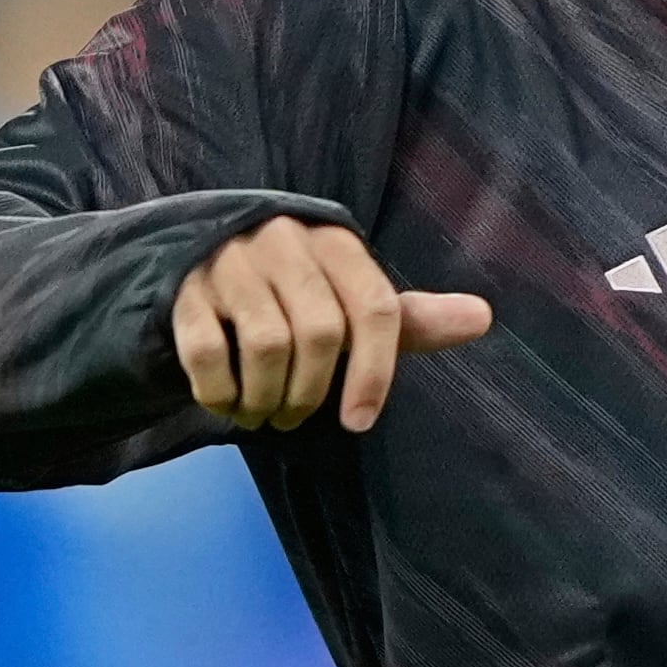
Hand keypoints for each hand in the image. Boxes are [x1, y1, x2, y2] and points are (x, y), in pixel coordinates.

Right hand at [171, 215, 492, 433]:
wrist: (206, 256)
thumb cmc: (301, 292)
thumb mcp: (355, 300)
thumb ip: (411, 318)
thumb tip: (483, 317)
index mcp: (339, 245)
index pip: (377, 310)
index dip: (374, 374)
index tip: (358, 423)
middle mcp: (287, 243)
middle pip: (320, 334)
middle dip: (311, 394)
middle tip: (296, 418)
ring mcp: (231, 262)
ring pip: (267, 345)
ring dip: (268, 399)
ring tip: (266, 415)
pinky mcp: (183, 288)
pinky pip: (208, 351)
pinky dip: (220, 392)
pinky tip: (228, 404)